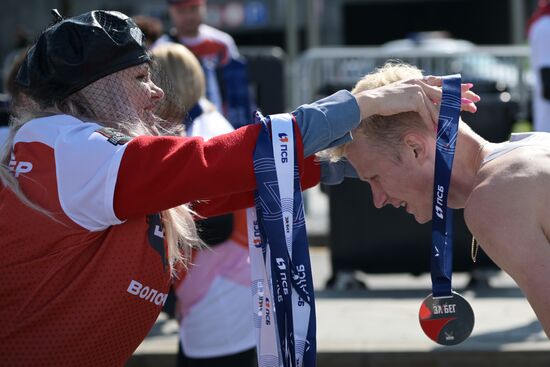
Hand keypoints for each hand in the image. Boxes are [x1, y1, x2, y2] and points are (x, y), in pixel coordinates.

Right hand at [353, 76, 479, 127]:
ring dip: (446, 117)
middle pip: (446, 92)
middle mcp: (421, 83)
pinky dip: (431, 122)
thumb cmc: (385, 100)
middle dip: (461, 99)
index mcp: (420, 81)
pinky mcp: (414, 100)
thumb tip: (424, 103)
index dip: (457, 86)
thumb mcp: (403, 95)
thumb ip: (415, 95)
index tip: (471, 88)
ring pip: (437, 105)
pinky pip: (426, 113)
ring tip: (455, 125)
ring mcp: (418, 90)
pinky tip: (436, 130)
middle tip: (474, 104)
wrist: (373, 100)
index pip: (442, 83)